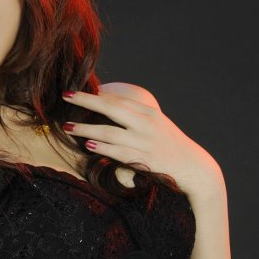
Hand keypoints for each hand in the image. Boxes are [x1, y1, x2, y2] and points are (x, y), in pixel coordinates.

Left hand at [63, 81, 221, 198]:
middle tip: (65, 96)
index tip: (76, 91)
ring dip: (87, 129)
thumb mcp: (157, 126)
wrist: (193, 167)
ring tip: (68, 127)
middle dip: (86, 101)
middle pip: (112, 108)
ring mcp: (144, 142)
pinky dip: (102, 148)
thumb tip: (111, 111)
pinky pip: (117, 152)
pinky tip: (87, 146)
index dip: (96, 95)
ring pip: (110, 132)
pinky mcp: (144, 160)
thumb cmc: (171, 147)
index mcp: (149, 113)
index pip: (119, 100)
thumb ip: (137, 118)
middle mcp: (146, 124)